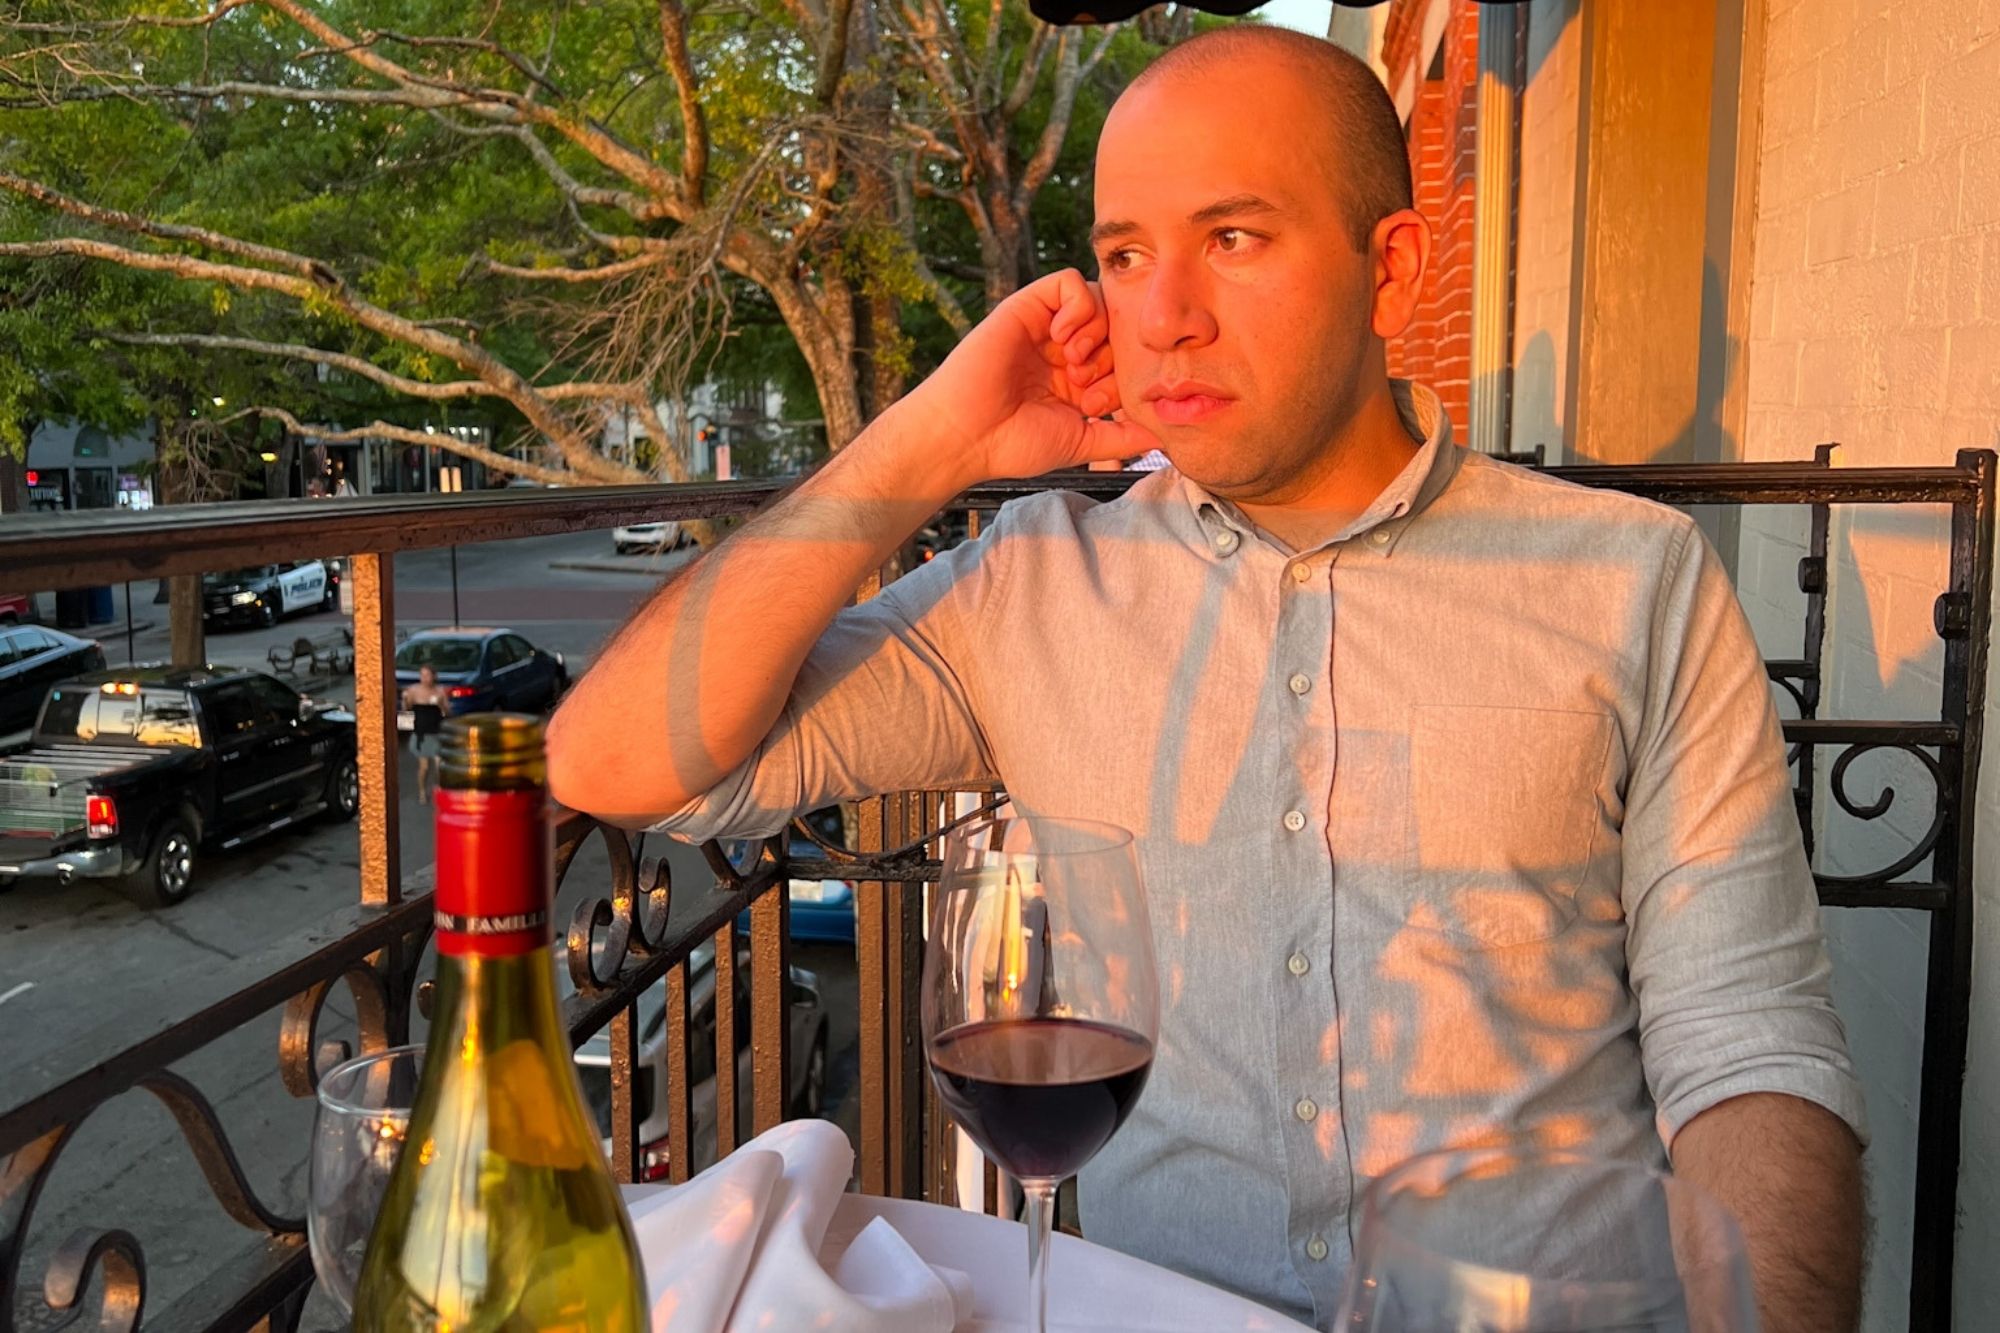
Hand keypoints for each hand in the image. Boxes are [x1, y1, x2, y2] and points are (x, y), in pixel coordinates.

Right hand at [896, 268, 1160, 485]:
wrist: (967, 436)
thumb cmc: (1014, 444)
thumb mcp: (1083, 442)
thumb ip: (1124, 436)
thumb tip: (1167, 433)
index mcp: (1076, 379)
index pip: (1123, 357)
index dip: (1123, 377)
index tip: (1101, 406)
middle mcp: (1064, 349)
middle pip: (1117, 327)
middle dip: (1113, 355)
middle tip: (1087, 386)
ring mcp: (1046, 327)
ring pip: (1099, 300)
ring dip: (1097, 331)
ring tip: (1072, 363)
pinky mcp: (1027, 306)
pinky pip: (1069, 281)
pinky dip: (1078, 307)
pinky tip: (1062, 338)